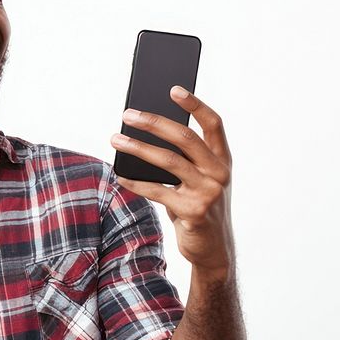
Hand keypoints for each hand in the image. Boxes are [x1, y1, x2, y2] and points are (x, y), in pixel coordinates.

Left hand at [111, 86, 234, 275]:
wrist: (212, 250)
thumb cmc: (200, 210)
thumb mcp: (199, 182)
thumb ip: (183, 162)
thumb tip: (144, 138)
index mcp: (223, 160)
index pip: (213, 124)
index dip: (195, 104)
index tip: (173, 89)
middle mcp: (219, 173)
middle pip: (185, 137)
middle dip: (154, 122)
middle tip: (128, 114)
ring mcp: (208, 192)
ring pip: (168, 161)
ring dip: (138, 148)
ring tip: (116, 140)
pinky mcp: (193, 212)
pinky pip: (157, 191)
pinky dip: (136, 183)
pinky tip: (120, 176)